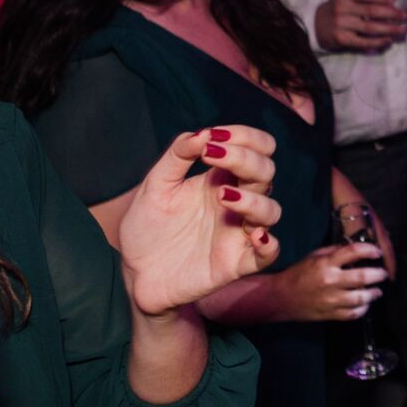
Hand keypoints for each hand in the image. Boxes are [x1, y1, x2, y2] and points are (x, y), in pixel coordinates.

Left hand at [117, 126, 282, 316]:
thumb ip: (177, 156)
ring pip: (271, 211)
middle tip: (214, 154)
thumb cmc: (147, 227)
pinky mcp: (236, 263)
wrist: (135, 273)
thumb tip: (203, 133)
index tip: (215, 136)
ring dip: (254, 200)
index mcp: (221, 179)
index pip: (255, 149)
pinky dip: (269, 244)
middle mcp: (236, 202)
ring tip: (223, 196)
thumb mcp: (155, 185)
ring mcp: (238, 233)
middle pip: (266, 173)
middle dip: (245, 158)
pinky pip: (268, 254)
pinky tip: (256, 235)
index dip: (245, 137)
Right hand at [270, 244, 388, 322]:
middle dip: (378, 274)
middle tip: (383, 273)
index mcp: (326, 264)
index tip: (378, 252)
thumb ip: (335, 252)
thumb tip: (356, 250)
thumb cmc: (298, 273)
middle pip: (362, 277)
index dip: (369, 250)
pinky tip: (365, 304)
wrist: (280, 297)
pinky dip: (362, 310)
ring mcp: (331, 300)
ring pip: (360, 298)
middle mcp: (330, 281)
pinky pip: (352, 314)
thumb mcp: (314, 256)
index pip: (353, 252)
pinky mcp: (330, 315)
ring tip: (377, 291)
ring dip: (373, 293)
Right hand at [313, 0, 406, 51]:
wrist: (313, 25)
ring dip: (390, 29)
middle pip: (373, 11)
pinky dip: (378, 42)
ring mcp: (341, 25)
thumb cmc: (336, 10)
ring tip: (402, 30)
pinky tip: (388, 40)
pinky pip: (363, 42)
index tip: (398, 1)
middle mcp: (342, 9)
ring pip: (371, 27)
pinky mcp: (341, 39)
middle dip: (393, 14)